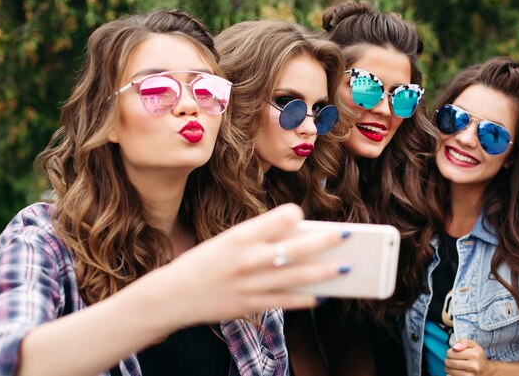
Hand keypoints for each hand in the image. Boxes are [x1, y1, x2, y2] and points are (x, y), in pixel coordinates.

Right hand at [145, 203, 346, 329]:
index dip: (293, 215)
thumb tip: (298, 234)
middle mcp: (248, 259)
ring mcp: (251, 284)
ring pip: (297, 278)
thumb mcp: (227, 241)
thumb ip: (260, 237)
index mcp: (240, 236)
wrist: (172, 295)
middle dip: (324, 241)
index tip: (302, 215)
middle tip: (346, 235)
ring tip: (346, 268)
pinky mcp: (251, 305)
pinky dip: (306, 299)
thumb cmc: (204, 263)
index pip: (278, 218)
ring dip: (324, 273)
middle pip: (295, 248)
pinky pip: (285, 302)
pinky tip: (322, 296)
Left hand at [444, 338, 494, 375]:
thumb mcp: (472, 344)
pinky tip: (456, 371)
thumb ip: (463, 342)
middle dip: (448, 360)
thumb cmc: (477, 355)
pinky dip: (451, 374)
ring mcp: (471, 375)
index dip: (449, 352)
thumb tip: (455, 348)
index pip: (451, 353)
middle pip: (449, 362)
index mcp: (475, 354)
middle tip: (452, 360)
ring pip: (449, 371)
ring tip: (453, 365)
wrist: (485, 370)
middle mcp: (474, 366)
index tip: (454, 353)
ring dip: (448, 368)